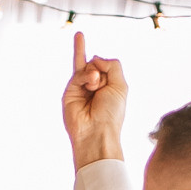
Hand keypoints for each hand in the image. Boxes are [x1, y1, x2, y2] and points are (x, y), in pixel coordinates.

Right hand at [60, 31, 126, 165]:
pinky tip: (91, 83)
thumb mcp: (121, 85)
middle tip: (101, 85)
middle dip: (100, 68)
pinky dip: (86, 75)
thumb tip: (94, 57)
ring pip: (87, 65)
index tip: (109, 81)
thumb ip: (112, 65)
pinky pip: (79, 72)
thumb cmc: (111, 113)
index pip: (106, 64)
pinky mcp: (70, 91)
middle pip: (95, 62)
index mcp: (109, 86)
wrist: (96, 132)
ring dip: (94, 73)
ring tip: (95, 86)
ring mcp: (81, 88)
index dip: (107, 65)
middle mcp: (95, 87)